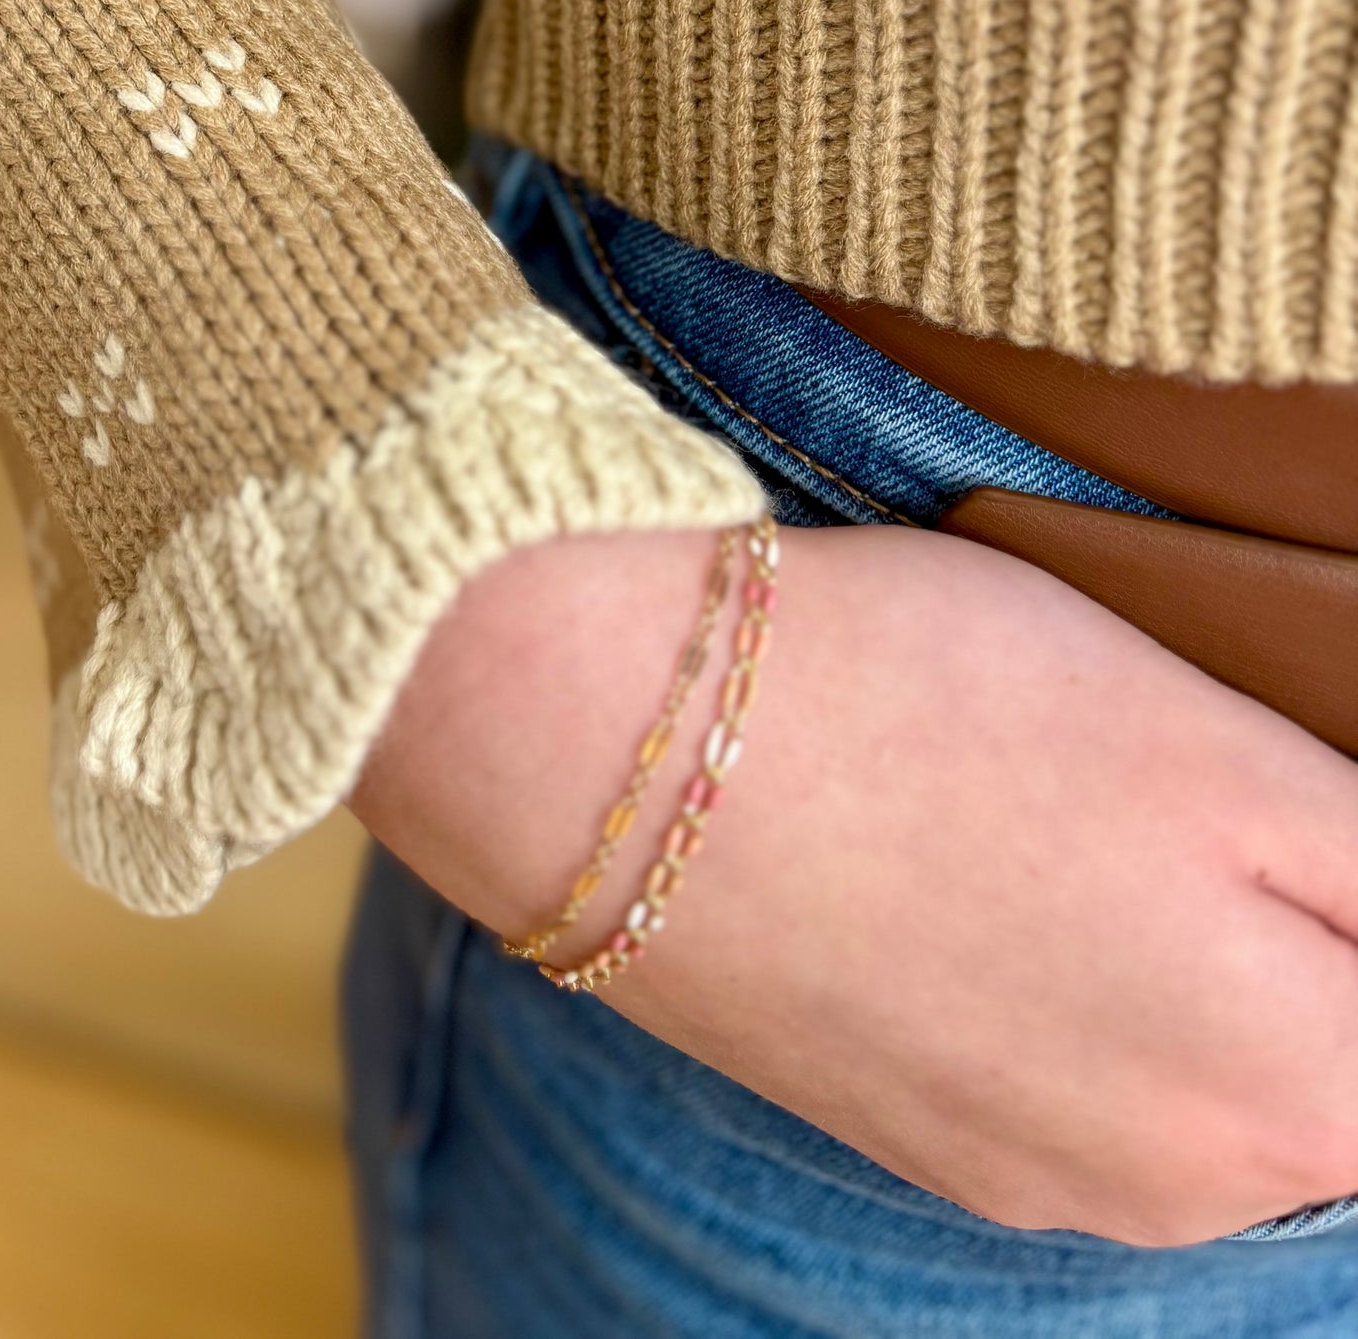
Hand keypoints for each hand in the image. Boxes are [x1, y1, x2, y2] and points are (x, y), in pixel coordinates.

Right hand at [352, 523, 1357, 1245]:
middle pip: (1326, 1068)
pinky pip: (1060, 1080)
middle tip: (1185, 765)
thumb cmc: (928, 705)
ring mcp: (1025, 1178)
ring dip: (1182, 965)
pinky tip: (980, 864)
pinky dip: (1060, 983)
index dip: (1355, 892)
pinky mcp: (911, 1134)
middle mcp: (1174, 1189)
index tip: (1264, 808)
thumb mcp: (1217, 745)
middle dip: (1304, 934)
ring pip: (1190, 1075)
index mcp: (1291, 1096)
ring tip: (1073, 803)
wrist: (609, 742)